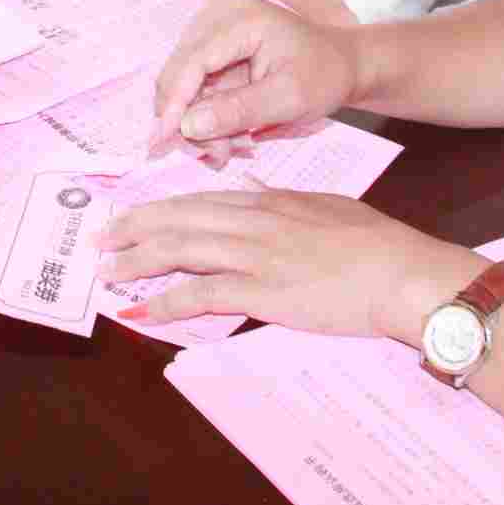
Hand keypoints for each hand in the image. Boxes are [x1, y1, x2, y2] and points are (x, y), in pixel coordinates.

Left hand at [100, 189, 484, 340]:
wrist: (401, 273)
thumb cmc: (376, 245)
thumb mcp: (325, 208)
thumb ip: (284, 203)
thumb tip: (255, 194)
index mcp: (269, 202)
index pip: (200, 200)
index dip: (161, 208)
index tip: (133, 215)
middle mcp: (254, 221)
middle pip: (179, 218)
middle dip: (134, 227)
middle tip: (102, 238)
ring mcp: (256, 255)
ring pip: (180, 250)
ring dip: (137, 261)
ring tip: (108, 271)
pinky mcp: (262, 291)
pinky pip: (201, 295)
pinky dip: (167, 302)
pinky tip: (143, 311)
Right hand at [149, 0, 355, 159]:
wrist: (342, 62)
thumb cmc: (324, 76)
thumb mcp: (289, 99)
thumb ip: (239, 110)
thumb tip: (187, 126)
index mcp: (241, 19)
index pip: (192, 62)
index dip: (174, 103)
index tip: (164, 141)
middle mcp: (218, 14)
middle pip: (180, 71)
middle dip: (189, 117)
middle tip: (215, 155)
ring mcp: (212, 25)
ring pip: (181, 80)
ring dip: (197, 118)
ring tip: (227, 148)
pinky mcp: (211, 41)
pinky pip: (193, 81)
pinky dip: (205, 111)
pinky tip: (225, 133)